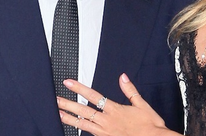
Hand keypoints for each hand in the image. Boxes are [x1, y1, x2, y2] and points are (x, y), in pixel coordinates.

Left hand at [57, 73, 175, 135]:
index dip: (79, 88)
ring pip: (83, 124)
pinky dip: (81, 130)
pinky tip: (75, 127)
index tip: (68, 82)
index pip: (93, 96)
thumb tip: (122, 77)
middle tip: (55, 99)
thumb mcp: (142, 104)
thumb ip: (130, 90)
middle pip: (83, 110)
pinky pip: (90, 134)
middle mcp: (107, 121)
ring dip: (70, 119)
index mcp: (115, 109)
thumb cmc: (150, 125)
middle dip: (68, 104)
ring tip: (59, 114)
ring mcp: (104, 132)